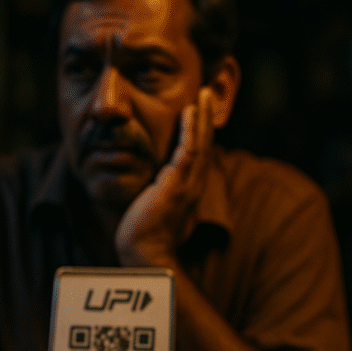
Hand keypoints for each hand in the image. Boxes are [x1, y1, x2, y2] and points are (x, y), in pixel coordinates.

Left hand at [115, 87, 214, 267]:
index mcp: (188, 193)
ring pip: (201, 142)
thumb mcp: (152, 213)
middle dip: (207, 120)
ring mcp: (187, 184)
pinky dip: (191, 128)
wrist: (145, 255)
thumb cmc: (143, 240)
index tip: (199, 117)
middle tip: (208, 96)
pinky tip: (191, 110)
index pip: (197, 158)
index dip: (200, 136)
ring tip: (205, 95)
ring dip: (203, 117)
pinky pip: (189, 148)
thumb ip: (154, 199)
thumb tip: (147, 193)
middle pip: (205, 145)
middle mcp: (193, 186)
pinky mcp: (176, 182)